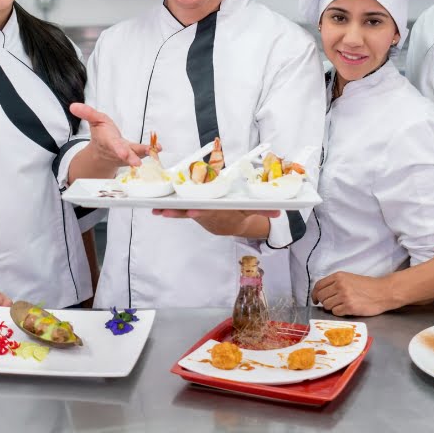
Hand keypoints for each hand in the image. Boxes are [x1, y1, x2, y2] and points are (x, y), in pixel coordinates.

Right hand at [69, 103, 148, 166]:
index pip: (113, 145)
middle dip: (130, 158)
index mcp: (108, 142)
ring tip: (156, 150)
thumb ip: (87, 113)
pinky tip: (159, 148)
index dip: (118, 149)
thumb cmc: (102, 134)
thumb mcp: (95, 120)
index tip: (124, 154)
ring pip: (136, 154)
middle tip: (137, 163)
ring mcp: (127, 154)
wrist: (103, 153)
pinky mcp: (135, 155)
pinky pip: (143, 152)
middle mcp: (118, 150)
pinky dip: (151, 150)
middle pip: (125, 154)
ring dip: (145, 153)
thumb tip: (73, 106)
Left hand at [153, 208, 277, 238]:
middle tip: (166, 211)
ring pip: (183, 212)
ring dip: (170, 212)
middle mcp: (208, 214)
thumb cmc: (242, 210)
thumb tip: (279, 211)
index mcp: (220, 211)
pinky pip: (178, 211)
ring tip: (157, 210)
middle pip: (193, 212)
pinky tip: (154, 209)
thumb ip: (264, 209)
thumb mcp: (253, 209)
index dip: (201, 212)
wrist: (233, 224)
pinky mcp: (192, 212)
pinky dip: (167, 211)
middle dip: (181, 212)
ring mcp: (199, 214)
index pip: (210, 211)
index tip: (193, 211)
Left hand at [311, 272, 394, 316]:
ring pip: (327, 306)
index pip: (318, 285)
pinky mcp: (349, 307)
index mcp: (339, 276)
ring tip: (342, 306)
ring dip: (332, 308)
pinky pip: (336, 312)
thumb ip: (336, 283)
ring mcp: (344, 296)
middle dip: (324, 302)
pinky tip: (347, 309)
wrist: (383, 292)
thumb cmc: (367, 286)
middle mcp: (339, 285)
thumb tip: (322, 293)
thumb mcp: (350, 278)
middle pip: (321, 297)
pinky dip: (339, 313)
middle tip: (332, 304)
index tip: (315, 300)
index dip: (314, 294)